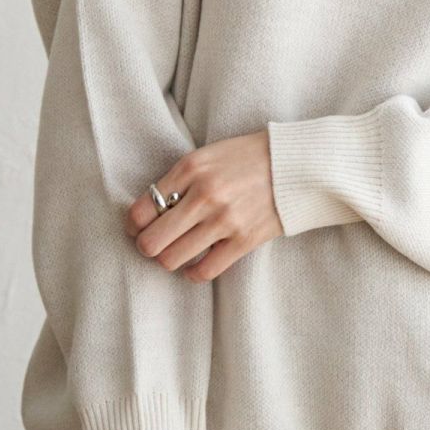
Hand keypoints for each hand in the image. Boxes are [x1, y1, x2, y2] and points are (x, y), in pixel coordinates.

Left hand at [126, 130, 284, 282]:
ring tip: (175, 252)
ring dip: (168, 260)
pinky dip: (193, 273)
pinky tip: (195, 265)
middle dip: (146, 247)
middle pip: (152, 241)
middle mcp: (204, 195)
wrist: (295, 164)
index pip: (142, 209)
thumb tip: (151, 211)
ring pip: (172, 260)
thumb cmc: (247, 158)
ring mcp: (224, 220)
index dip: (134, 225)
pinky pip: (204, 271)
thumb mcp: (208, 155)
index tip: (139, 228)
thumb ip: (180, 179)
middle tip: (153, 244)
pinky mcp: (244, 240)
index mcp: (191, 168)